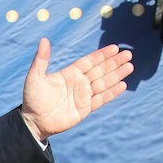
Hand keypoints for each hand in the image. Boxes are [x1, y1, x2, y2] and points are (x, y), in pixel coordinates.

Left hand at [19, 39, 133, 140]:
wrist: (34, 122)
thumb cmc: (32, 99)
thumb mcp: (34, 77)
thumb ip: (41, 59)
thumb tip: (44, 40)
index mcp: (70, 73)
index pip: (90, 61)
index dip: (102, 55)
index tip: (115, 47)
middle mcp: (79, 83)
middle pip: (101, 70)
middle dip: (114, 62)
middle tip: (128, 54)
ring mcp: (83, 96)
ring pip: (104, 83)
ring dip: (117, 75)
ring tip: (130, 67)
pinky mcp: (85, 109)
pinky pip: (101, 99)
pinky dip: (112, 93)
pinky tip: (122, 85)